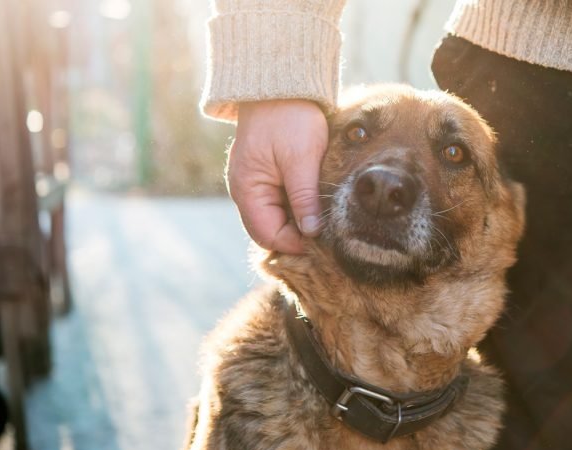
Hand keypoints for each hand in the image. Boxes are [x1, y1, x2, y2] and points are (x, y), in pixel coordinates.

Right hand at [227, 99, 327, 253]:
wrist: (282, 84)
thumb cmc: (290, 118)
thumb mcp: (301, 159)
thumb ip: (304, 197)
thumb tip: (312, 233)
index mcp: (247, 189)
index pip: (268, 235)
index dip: (295, 244)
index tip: (323, 241)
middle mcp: (244, 191)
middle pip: (269, 230)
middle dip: (296, 236)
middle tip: (327, 233)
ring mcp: (253, 184)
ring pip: (275, 218)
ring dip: (297, 222)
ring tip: (323, 218)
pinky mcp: (264, 176)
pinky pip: (278, 202)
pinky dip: (295, 207)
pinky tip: (315, 202)